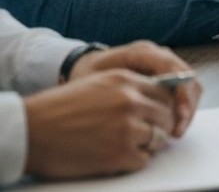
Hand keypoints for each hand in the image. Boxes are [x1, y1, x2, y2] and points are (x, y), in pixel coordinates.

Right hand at [24, 70, 176, 178]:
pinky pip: (143, 159)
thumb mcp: (97, 84)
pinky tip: (118, 157)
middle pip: (166, 115)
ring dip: (148, 144)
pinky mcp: (119, 154)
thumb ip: (128, 88)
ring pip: (159, 138)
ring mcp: (127, 128)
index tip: (157, 116)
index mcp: (126, 80)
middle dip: (159, 126)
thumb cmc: (59, 109)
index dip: (163, 106)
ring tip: (130, 146)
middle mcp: (131, 101)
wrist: (31, 131)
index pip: (164, 92)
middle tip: (147, 134)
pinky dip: (134, 161)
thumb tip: (153, 101)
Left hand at [69, 41, 200, 137]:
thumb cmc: (87, 75)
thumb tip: (141, 108)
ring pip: (190, 85)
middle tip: (177, 131)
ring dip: (187, 110)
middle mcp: (159, 55)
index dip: (180, 92)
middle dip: (187, 105)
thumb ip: (119, 90)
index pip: (172, 68)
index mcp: (142, 52)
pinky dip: (182, 110)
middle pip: (187, 77)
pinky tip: (171, 127)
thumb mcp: (96, 81)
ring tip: (175, 132)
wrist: (84, 67)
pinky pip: (184, 92)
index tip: (177, 117)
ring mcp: (164, 65)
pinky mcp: (166, 77)